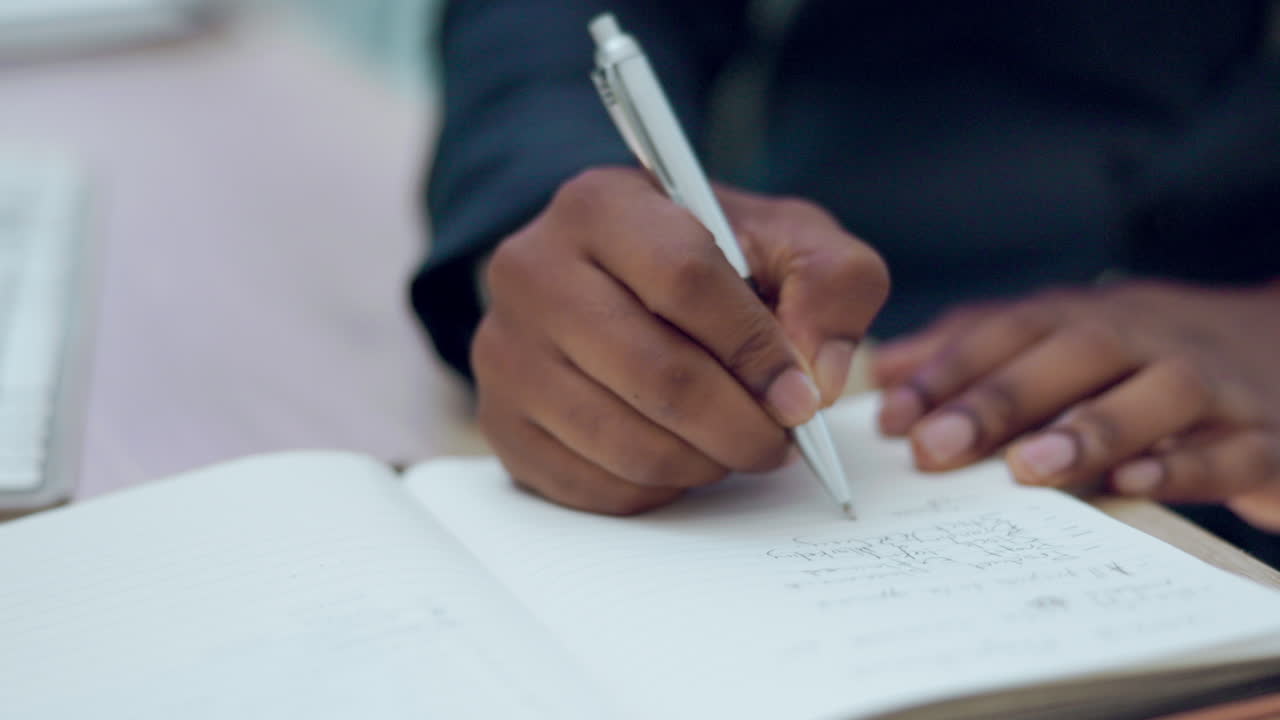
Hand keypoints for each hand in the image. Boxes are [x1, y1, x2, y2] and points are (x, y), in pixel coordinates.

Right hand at [473, 167, 888, 513]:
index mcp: (601, 204)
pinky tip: (679, 455)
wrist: (616, 280)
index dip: (756, 351)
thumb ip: (833, 286)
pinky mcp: (499, 420)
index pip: (685, 281)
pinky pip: (592, 485)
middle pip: (657, 374)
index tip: (801, 397)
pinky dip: (656, 489)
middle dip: (740, 427)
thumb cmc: (711, 261)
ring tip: (732, 445)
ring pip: (625, 442)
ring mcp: (504, 350)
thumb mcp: (789, 241)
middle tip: (779, 442)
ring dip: (704, 463)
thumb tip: (817, 378)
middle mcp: (532, 270)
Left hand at [873, 281, 1279, 529]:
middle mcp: (1146, 338)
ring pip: (1158, 394)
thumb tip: (881, 375)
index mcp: (1086, 316)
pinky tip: (1134, 486)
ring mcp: (1211, 384)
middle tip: (937, 446)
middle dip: (999, 399)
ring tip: (1030, 466)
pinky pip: (1231, 450)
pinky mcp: (1263, 437)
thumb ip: (970, 352)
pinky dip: (1185, 467)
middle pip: (1073, 353)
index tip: (893, 418)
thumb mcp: (1057, 340)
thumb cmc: (1142, 356)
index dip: (947, 369)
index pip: (1009, 330)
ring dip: (1091, 427)